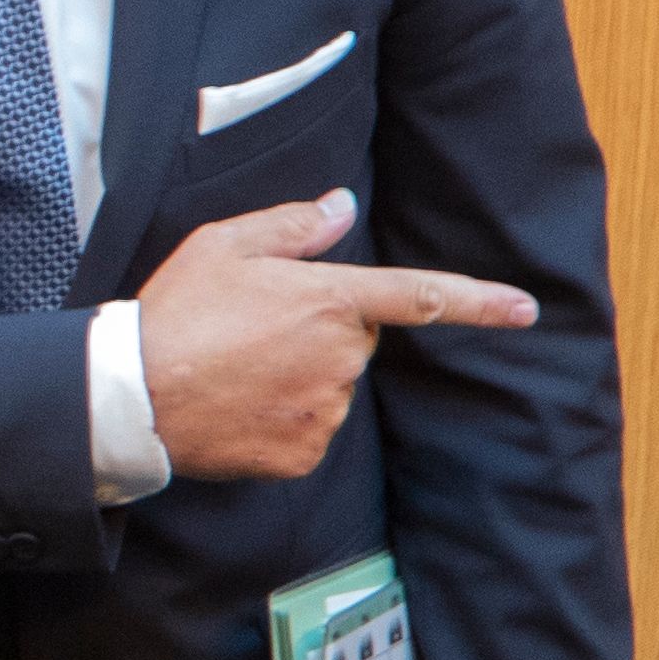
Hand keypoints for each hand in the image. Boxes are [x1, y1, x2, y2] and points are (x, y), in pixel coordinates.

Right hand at [138, 188, 535, 479]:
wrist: (133, 397)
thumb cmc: (174, 313)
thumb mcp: (221, 247)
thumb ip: (290, 225)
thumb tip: (341, 207)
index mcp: (328, 300)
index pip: (419, 296)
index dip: (479, 301)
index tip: (526, 308)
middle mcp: (340, 357)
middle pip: (354, 341)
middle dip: (320, 332)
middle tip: (252, 329)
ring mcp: (326, 409)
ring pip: (333, 386)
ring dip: (300, 376)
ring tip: (236, 368)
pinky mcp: (304, 452)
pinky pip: (310, 429)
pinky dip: (282, 417)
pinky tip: (238, 404)